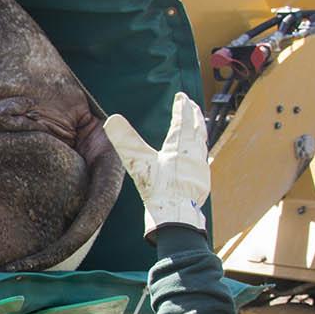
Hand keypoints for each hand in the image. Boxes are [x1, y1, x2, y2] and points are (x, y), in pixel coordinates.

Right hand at [103, 93, 210, 235]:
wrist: (176, 217)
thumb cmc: (158, 190)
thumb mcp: (138, 163)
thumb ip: (126, 141)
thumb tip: (111, 119)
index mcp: (179, 146)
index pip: (182, 120)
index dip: (181, 106)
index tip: (181, 96)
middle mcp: (193, 154)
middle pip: (197, 128)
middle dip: (194, 114)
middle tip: (192, 104)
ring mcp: (200, 168)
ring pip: (202, 142)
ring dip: (199, 130)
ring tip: (197, 124)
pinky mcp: (203, 181)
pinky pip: (203, 157)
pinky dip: (200, 148)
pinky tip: (198, 153)